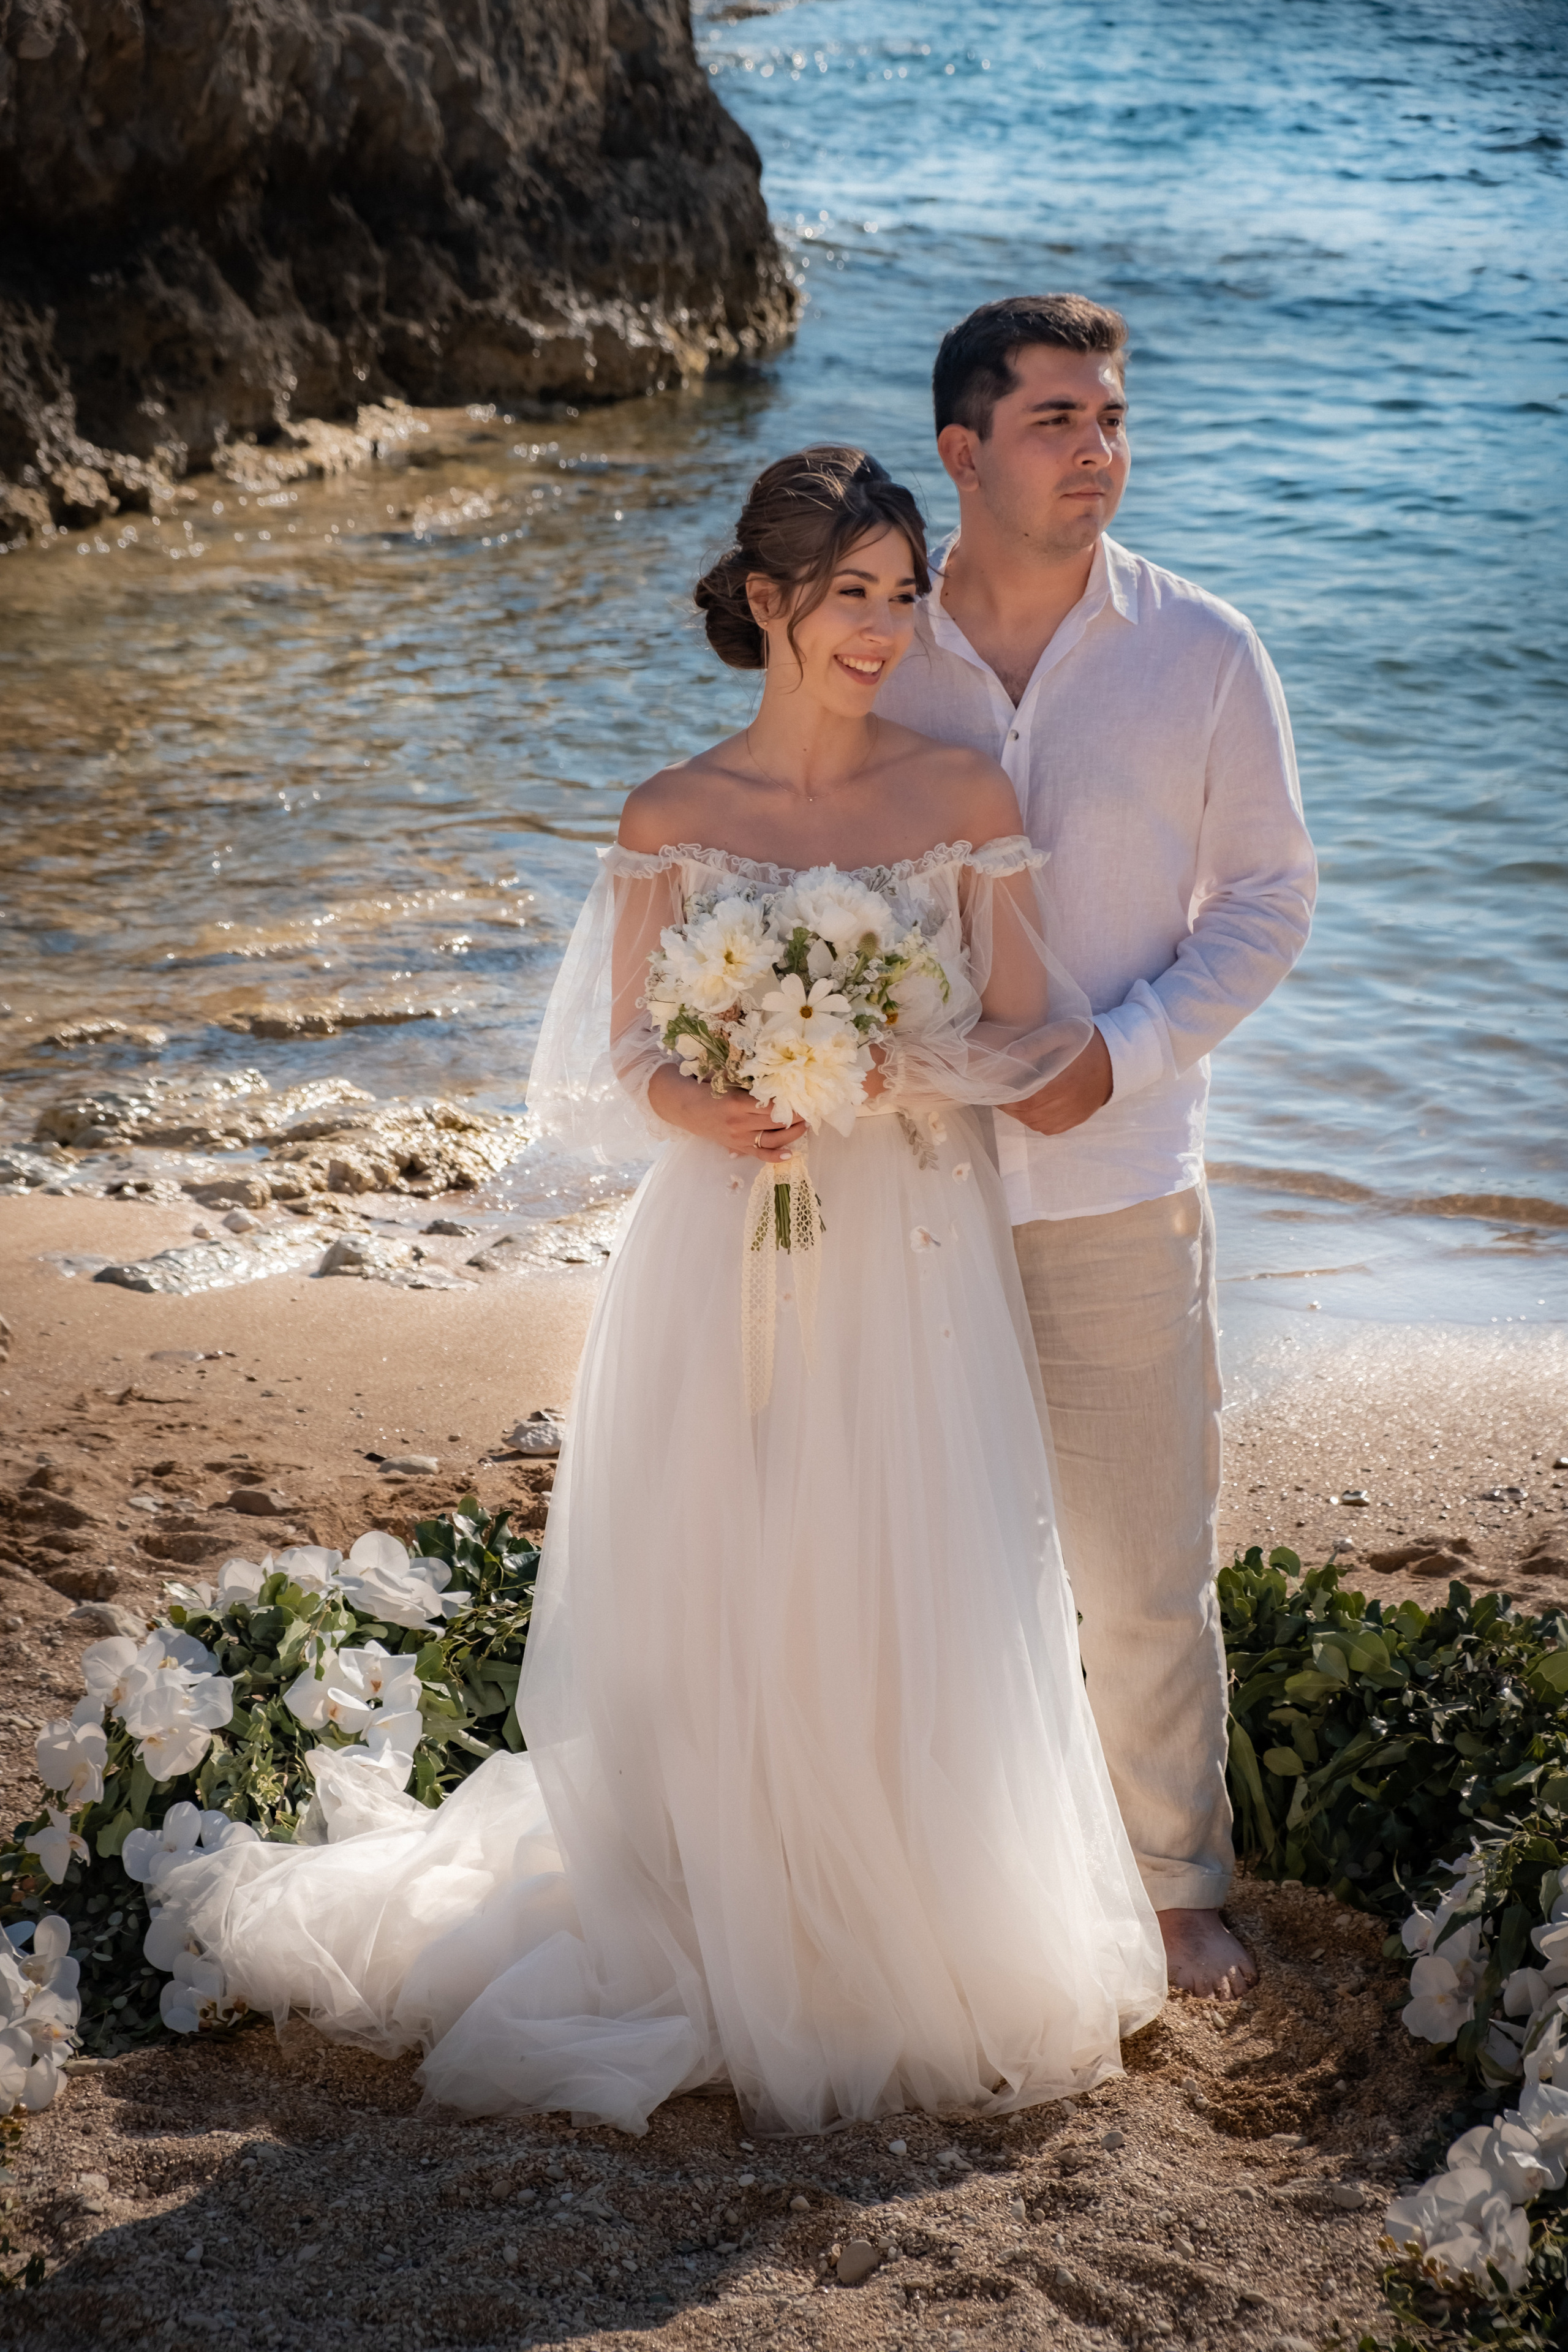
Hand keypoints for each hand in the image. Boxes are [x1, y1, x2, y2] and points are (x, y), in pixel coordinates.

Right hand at [648, 1066, 808, 1163]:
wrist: (685, 1107)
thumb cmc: (707, 1088)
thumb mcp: (726, 1078)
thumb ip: (748, 1080)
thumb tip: (776, 1076)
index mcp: (737, 1103)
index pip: (771, 1106)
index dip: (790, 1104)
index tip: (804, 1097)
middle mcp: (739, 1123)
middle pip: (775, 1123)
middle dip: (796, 1117)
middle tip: (810, 1109)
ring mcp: (739, 1138)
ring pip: (772, 1140)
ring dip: (792, 1135)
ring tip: (805, 1126)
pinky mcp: (737, 1147)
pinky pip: (759, 1154)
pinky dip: (775, 1156)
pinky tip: (790, 1154)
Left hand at [1000, 1027, 1112, 1135]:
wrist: (1114, 1061)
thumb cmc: (1084, 1044)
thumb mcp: (1062, 1033)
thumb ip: (1036, 1041)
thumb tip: (1011, 1054)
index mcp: (1062, 1083)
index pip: (1024, 1099)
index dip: (1006, 1097)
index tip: (998, 1087)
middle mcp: (1067, 1104)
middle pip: (1027, 1113)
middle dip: (1010, 1106)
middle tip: (1002, 1094)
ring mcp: (1072, 1114)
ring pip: (1035, 1123)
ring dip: (1020, 1115)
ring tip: (1014, 1101)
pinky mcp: (1075, 1120)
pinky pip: (1048, 1129)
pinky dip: (1035, 1122)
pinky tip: (1032, 1110)